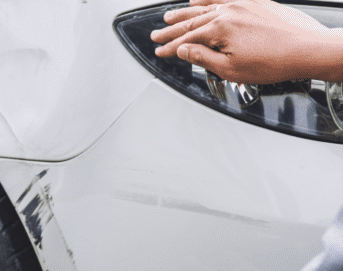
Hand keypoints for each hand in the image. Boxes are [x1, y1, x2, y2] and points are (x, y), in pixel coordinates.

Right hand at [152, 0, 342, 83]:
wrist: (308, 49)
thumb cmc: (274, 61)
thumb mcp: (230, 69)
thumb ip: (202, 58)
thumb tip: (183, 51)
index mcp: (220, 29)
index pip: (186, 40)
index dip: (170, 49)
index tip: (160, 53)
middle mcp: (229, 12)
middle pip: (191, 22)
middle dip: (171, 31)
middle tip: (156, 36)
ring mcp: (242, 5)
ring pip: (205, 8)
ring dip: (184, 13)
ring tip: (169, 17)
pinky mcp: (255, 3)